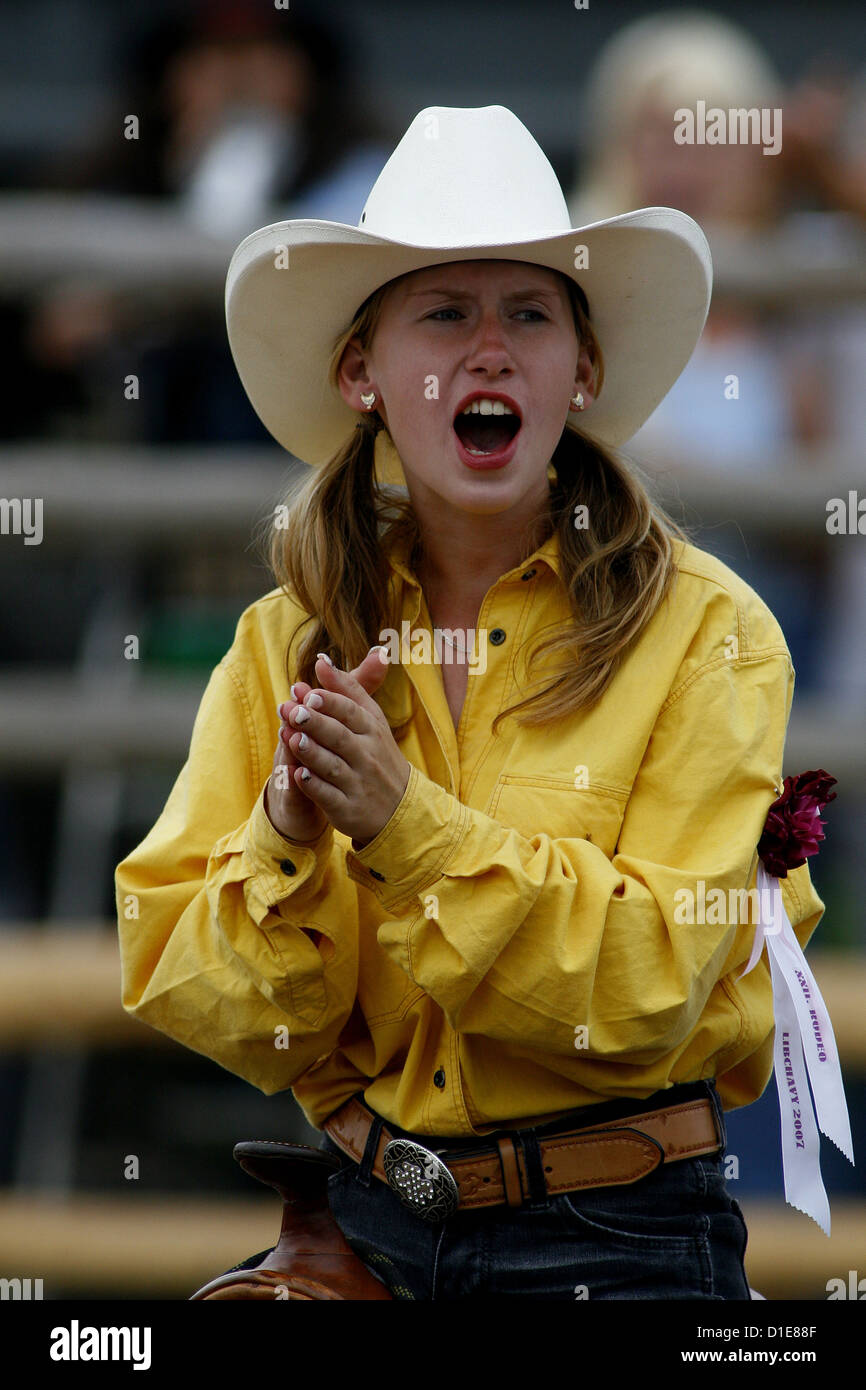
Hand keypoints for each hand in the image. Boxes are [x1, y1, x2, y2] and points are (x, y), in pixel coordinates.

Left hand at [275, 648, 410, 845]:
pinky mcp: (348, 809)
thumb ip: (347, 689)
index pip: (351, 712)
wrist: (399, 808)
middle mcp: (367, 756)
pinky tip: (297, 774)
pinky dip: (313, 786)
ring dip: (311, 752)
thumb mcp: (370, 720)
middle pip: (339, 736)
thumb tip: (322, 660)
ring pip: (332, 766)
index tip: (309, 692)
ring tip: (292, 738)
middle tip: (292, 711)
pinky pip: (328, 796)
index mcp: (372, 731)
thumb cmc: (377, 755)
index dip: (330, 702)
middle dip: (315, 723)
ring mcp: (358, 784)